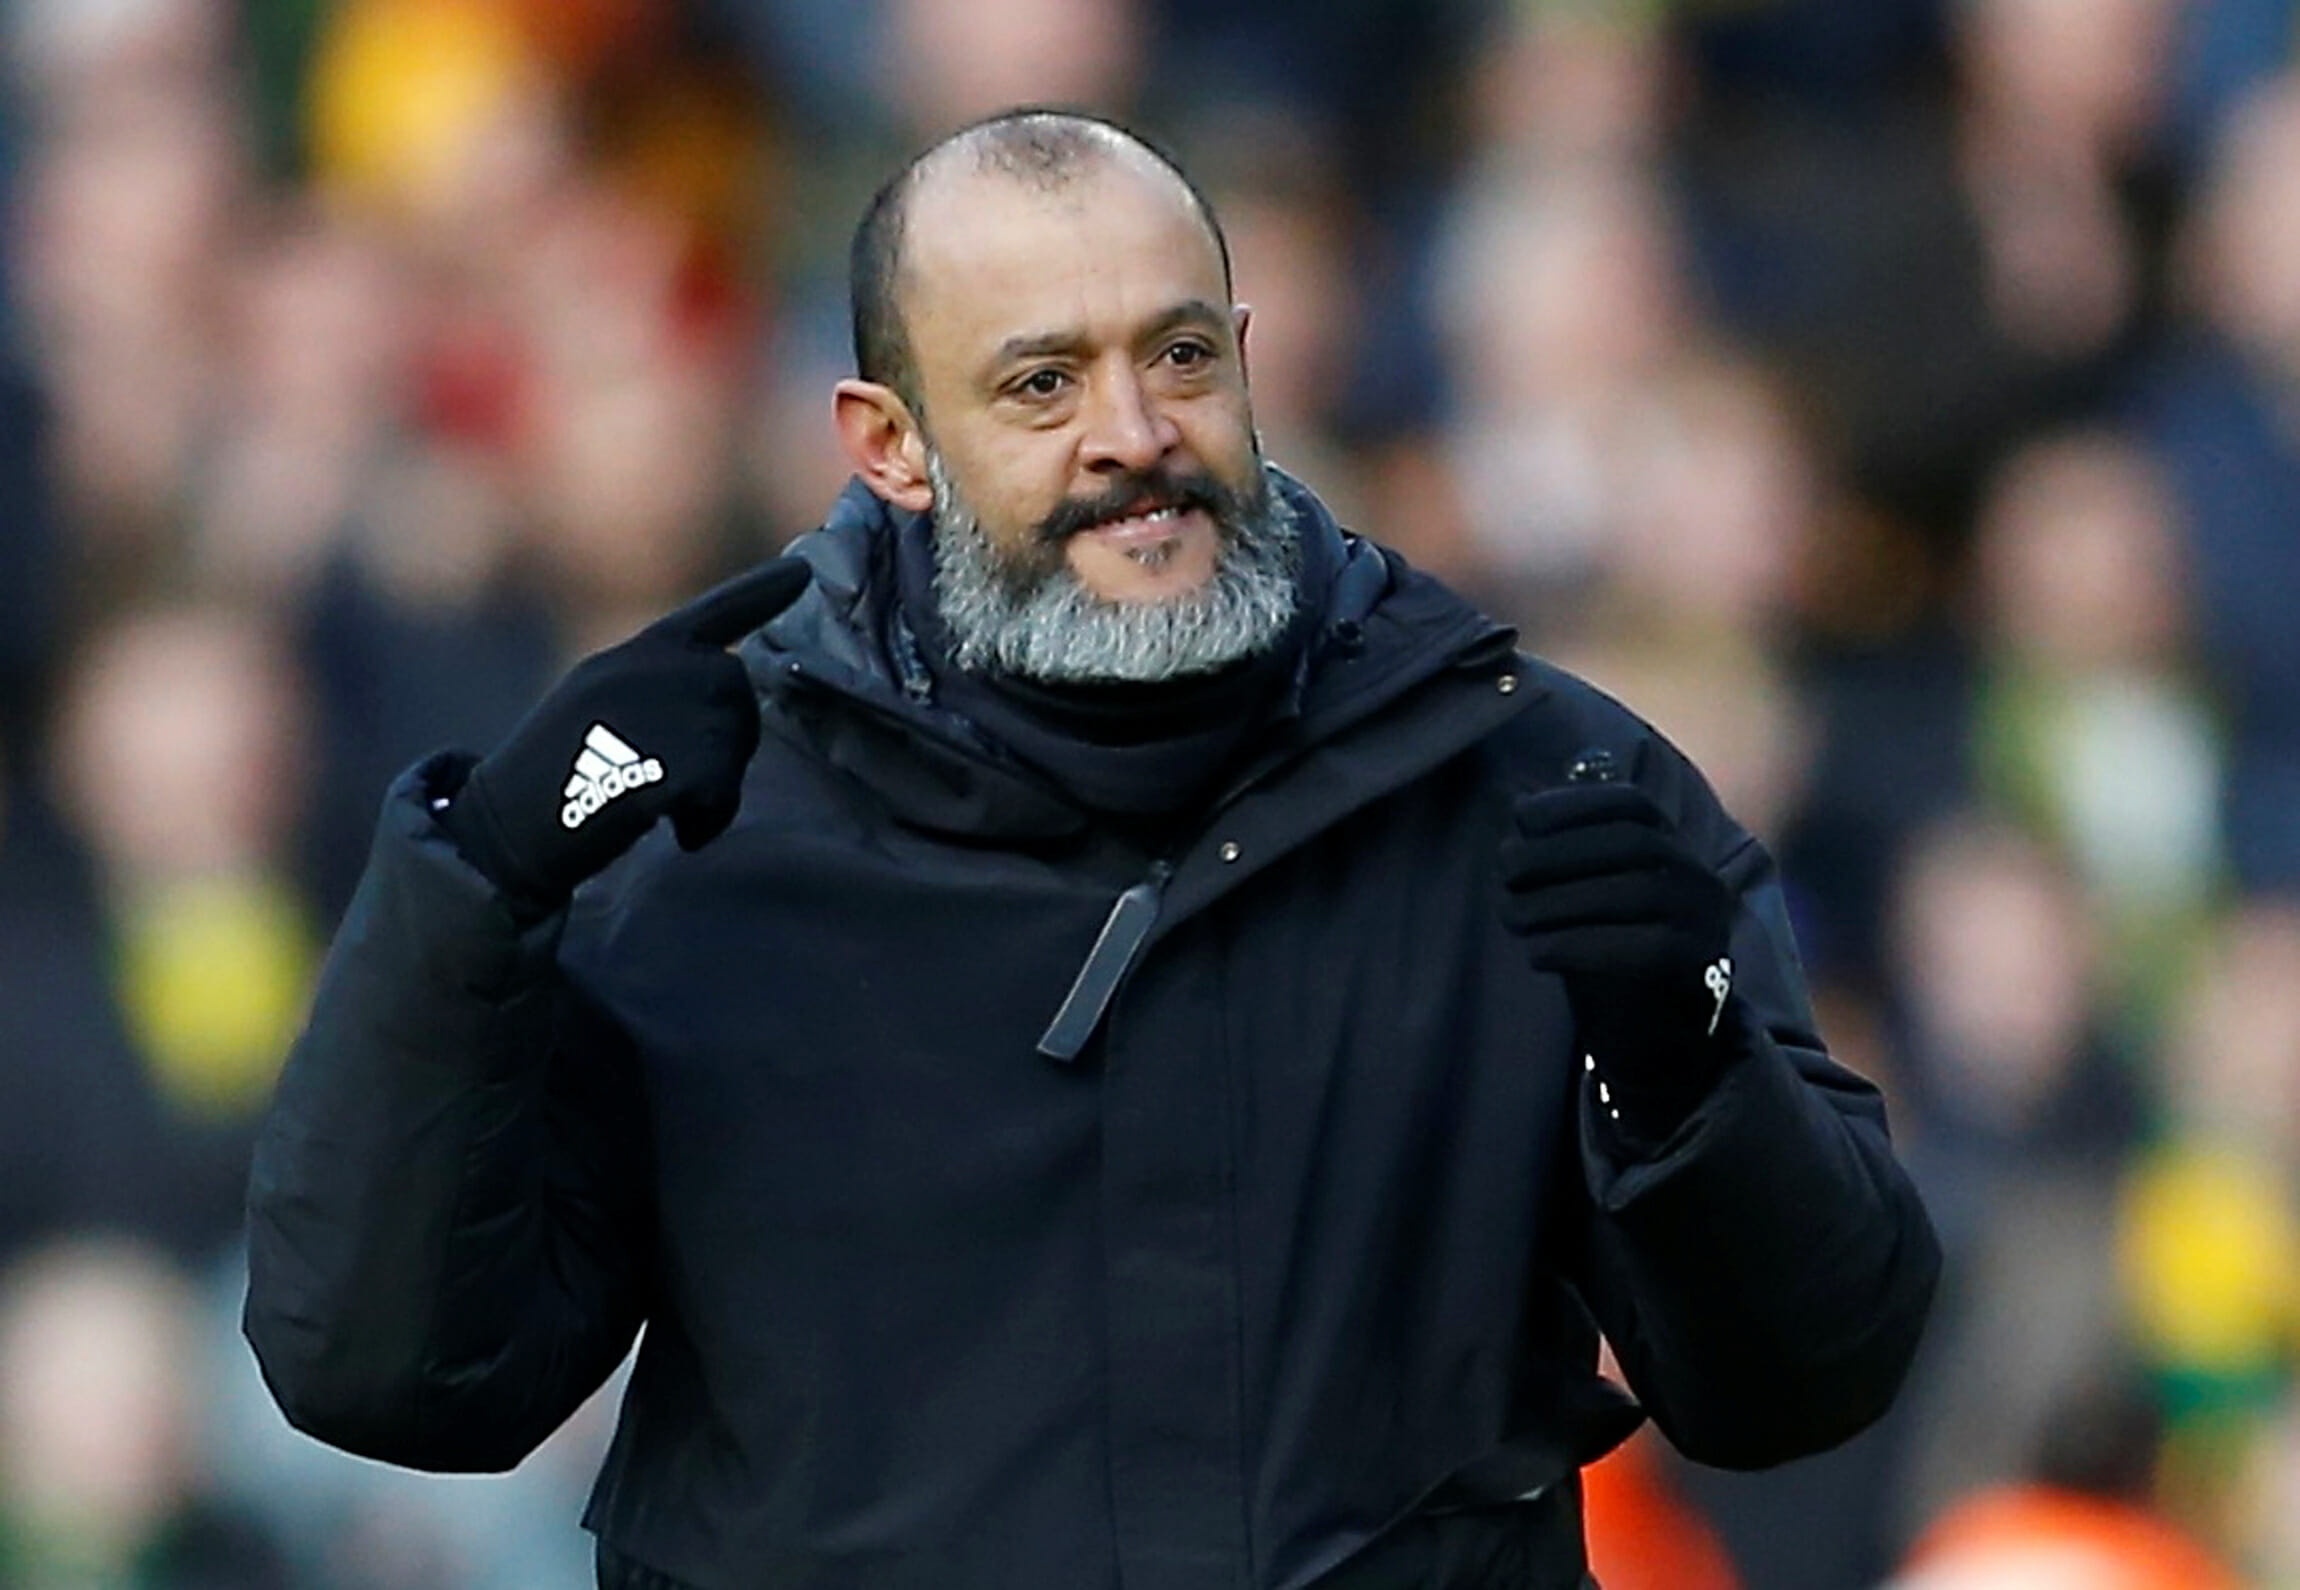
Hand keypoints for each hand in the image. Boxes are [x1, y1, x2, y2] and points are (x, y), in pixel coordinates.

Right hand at [440, 558, 810, 912]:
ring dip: (717, 787)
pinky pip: (721, 790)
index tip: (807, 570)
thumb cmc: (552, 778)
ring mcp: (656, 710)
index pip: (711, 613)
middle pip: (735, 691)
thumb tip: (724, 682)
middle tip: (681, 783)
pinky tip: (675, 831)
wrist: (503, 828)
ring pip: (733, 741)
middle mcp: (647, 669)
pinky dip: (708, 820)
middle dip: (728, 739)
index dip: (762, 592)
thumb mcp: (600, 705)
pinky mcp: (665, 760)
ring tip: (667, 809)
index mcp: (632, 656)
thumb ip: (657, 687)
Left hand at [1497, 782, 1737, 1134]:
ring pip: (1638, 892)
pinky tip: (1537, 954)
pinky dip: (1582, 946)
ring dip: (1562, 900)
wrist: (1658, 1036)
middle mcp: (1698, 875)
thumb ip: (1561, 859)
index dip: (1575, 804)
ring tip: (1511, 915)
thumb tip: (1516, 820)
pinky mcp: (1702, 967)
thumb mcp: (1584, 895)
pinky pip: (1646, 948)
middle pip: (1632, 843)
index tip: (1520, 818)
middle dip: (1559, 852)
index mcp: (1672, 846)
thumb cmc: (1608, 951)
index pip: (1631, 804)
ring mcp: (1706, 920)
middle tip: (1504, 871)